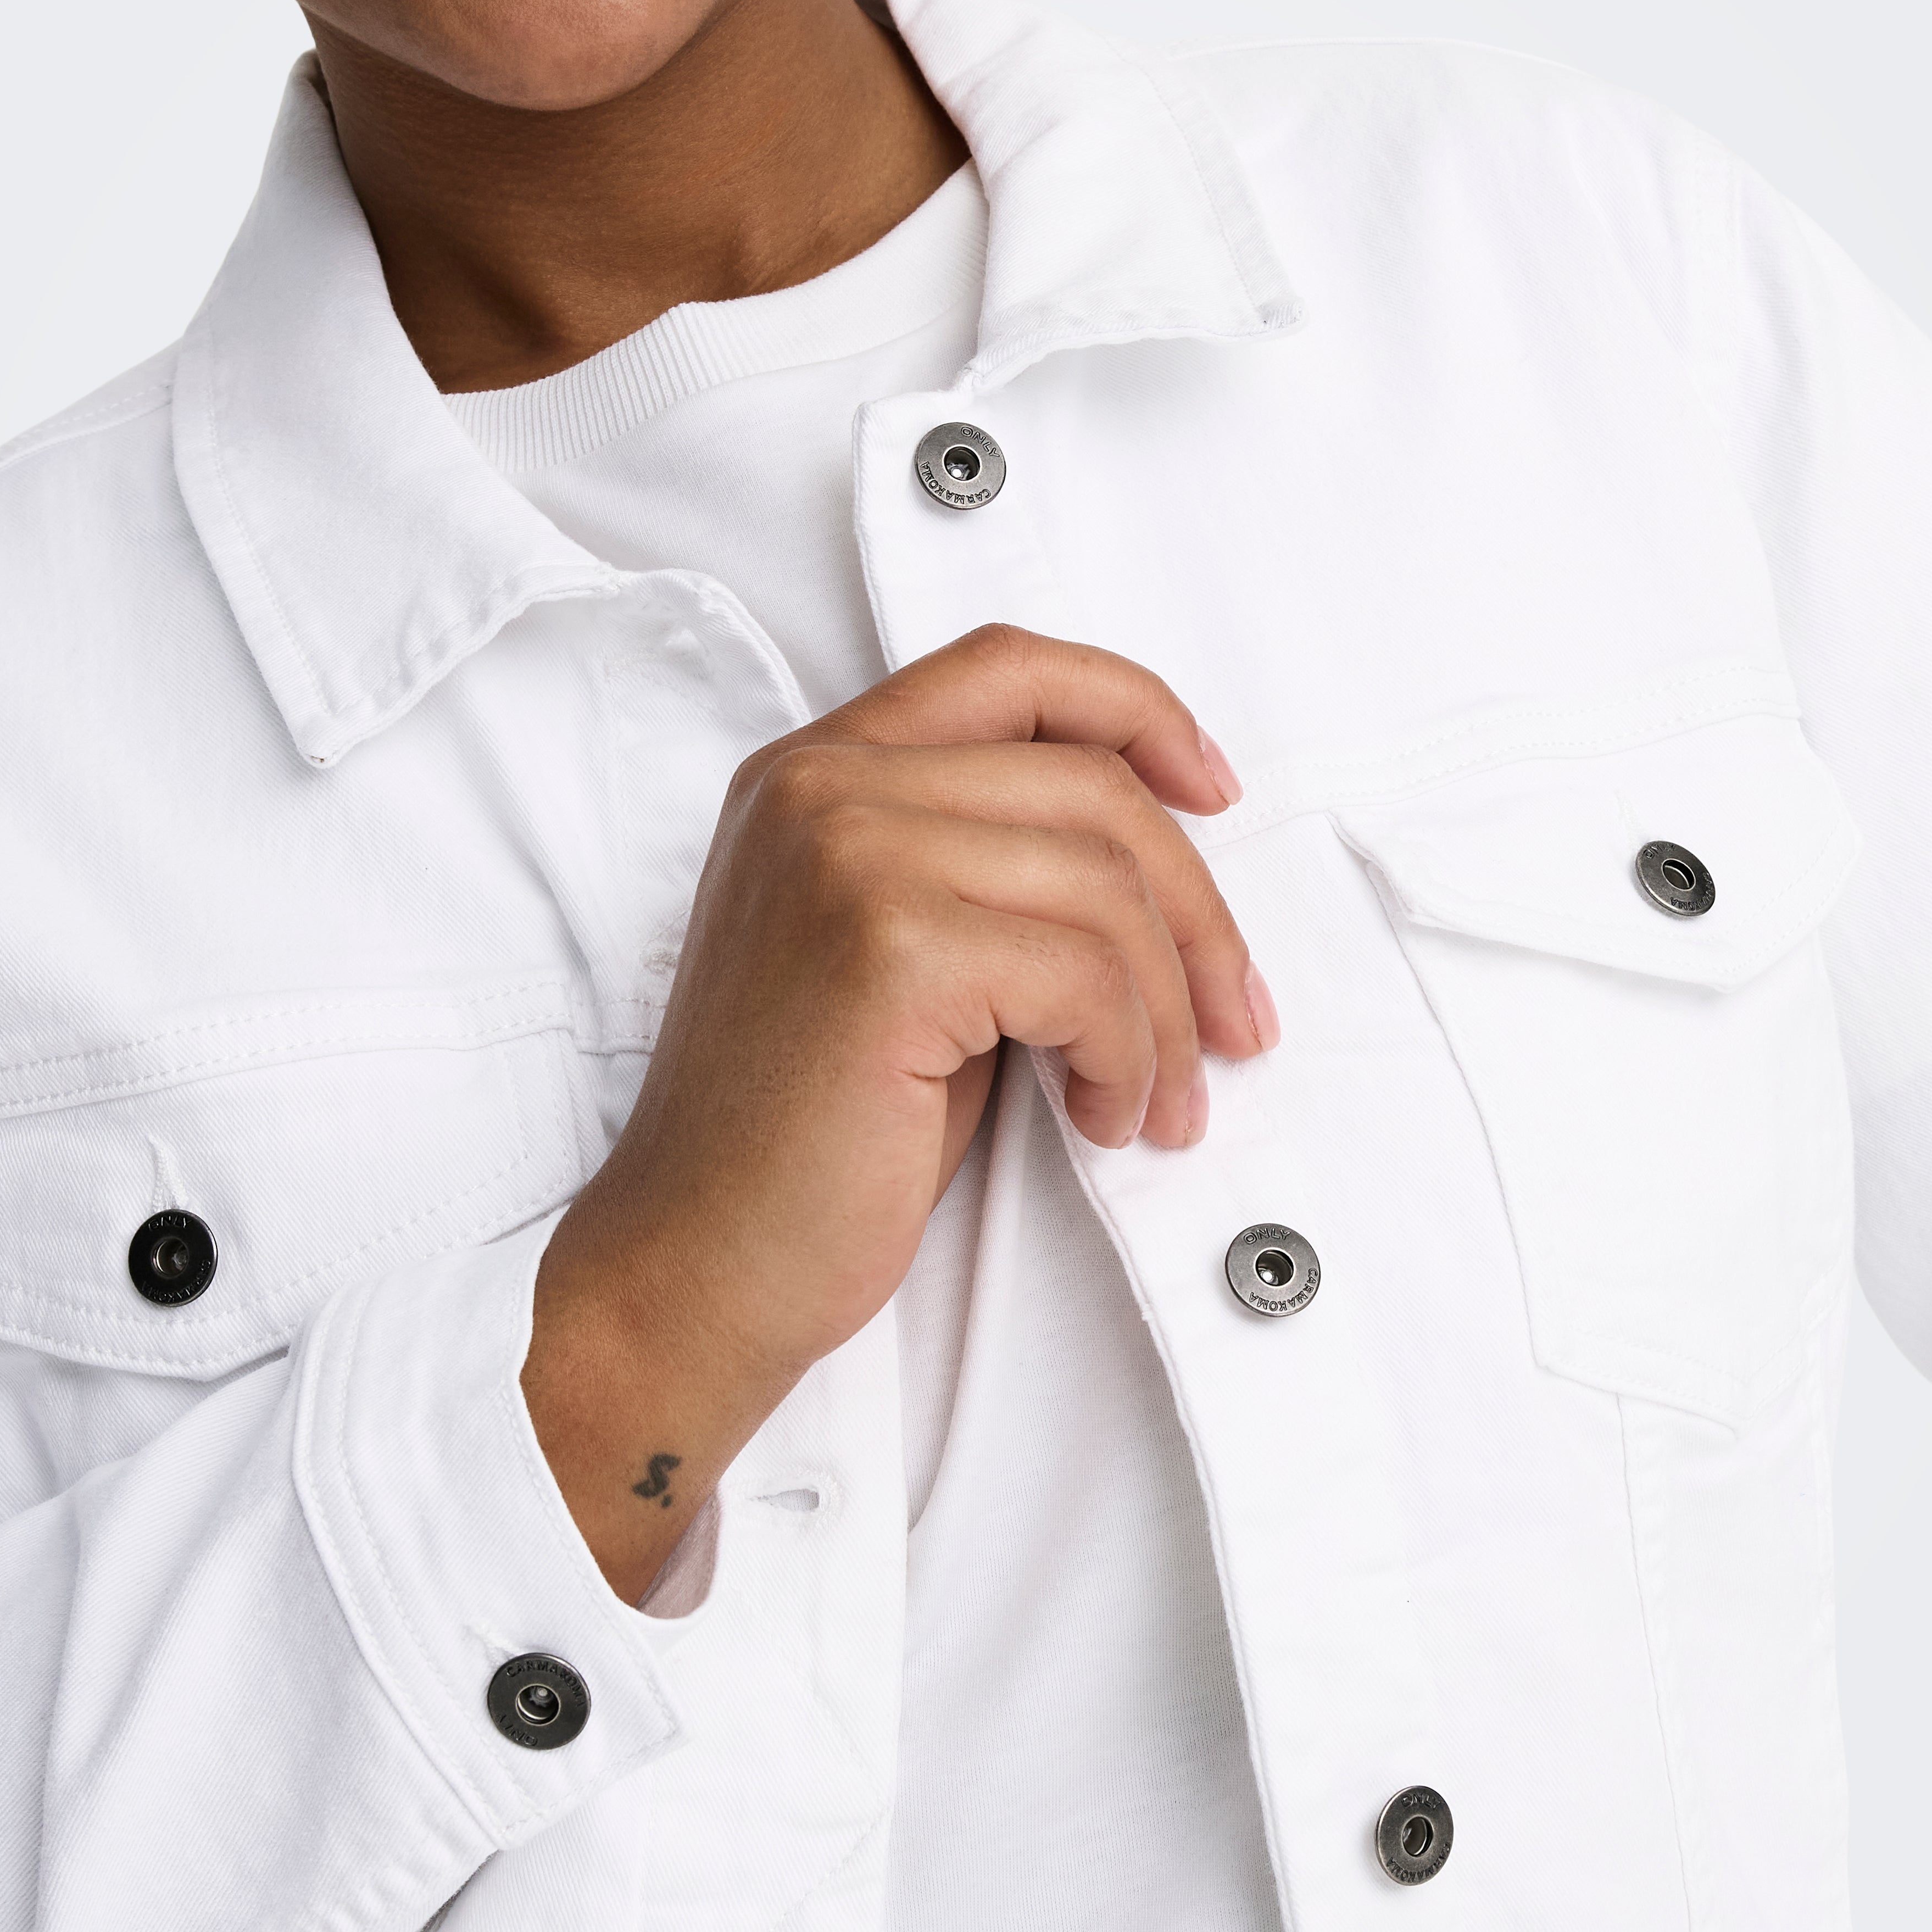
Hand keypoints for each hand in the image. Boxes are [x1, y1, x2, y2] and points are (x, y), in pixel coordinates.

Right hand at [522, 626, 1274, 1596]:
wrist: (696, 1265)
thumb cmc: (807, 1139)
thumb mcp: (903, 957)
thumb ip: (990, 869)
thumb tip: (1172, 859)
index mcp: (811, 773)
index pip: (1008, 666)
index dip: (1135, 711)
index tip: (1216, 792)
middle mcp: (818, 787)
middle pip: (1090, 787)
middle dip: (1198, 913)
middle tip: (1235, 1022)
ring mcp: (846, 855)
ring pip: (1106, 887)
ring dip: (1167, 1013)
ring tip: (1156, 1101)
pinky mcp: (886, 949)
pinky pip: (1088, 975)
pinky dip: (1129, 1058)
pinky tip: (1102, 1119)